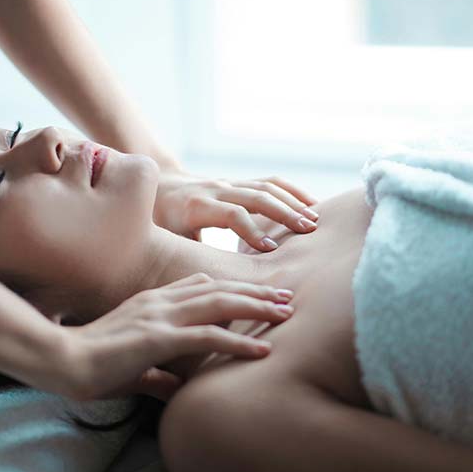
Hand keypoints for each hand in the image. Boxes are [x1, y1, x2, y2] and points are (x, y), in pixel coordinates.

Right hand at [60, 273, 294, 401]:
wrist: (62, 361)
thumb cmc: (90, 365)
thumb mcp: (131, 368)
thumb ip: (156, 374)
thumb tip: (175, 388)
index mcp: (151, 303)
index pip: (199, 286)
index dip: (231, 288)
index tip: (258, 294)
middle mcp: (159, 302)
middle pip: (218, 288)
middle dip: (255, 292)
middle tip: (286, 297)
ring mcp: (160, 317)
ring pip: (219, 305)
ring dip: (256, 308)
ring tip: (286, 313)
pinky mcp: (159, 338)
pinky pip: (208, 336)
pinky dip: (238, 342)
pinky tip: (262, 349)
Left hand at [153, 171, 319, 251]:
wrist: (157, 188)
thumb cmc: (159, 224)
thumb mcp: (165, 240)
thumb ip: (185, 258)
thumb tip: (202, 289)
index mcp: (196, 206)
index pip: (231, 213)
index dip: (252, 229)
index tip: (270, 249)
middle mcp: (215, 190)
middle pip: (255, 196)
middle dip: (283, 213)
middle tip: (307, 231)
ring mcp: (229, 184)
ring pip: (266, 186)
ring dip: (293, 202)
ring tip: (315, 220)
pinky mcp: (239, 183)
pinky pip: (270, 182)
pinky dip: (292, 192)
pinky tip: (312, 205)